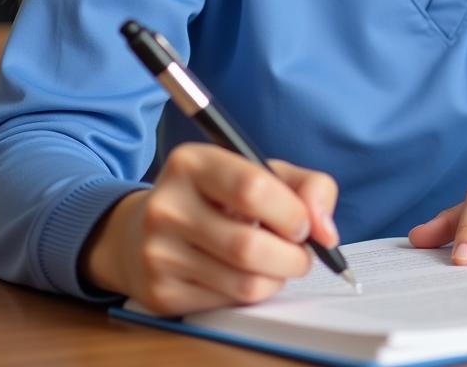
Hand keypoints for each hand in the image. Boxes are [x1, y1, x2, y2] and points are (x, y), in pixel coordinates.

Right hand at [79, 143, 338, 314]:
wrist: (140, 232)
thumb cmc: (217, 197)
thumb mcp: (261, 172)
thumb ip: (308, 186)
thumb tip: (326, 231)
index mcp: (193, 163)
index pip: (253, 189)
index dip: (292, 213)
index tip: (305, 224)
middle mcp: (167, 206)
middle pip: (249, 246)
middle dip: (293, 256)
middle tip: (302, 253)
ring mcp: (158, 253)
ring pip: (244, 282)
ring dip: (277, 277)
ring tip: (278, 262)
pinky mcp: (160, 293)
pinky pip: (228, 303)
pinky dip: (253, 293)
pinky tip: (247, 274)